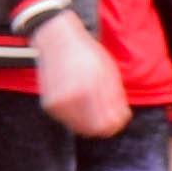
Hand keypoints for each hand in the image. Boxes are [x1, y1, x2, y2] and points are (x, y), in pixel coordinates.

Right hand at [29, 11, 128, 140]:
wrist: (57, 41)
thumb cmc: (86, 55)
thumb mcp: (108, 71)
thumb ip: (116, 97)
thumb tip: (121, 119)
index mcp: (93, 86)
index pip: (109, 123)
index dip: (116, 124)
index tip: (119, 118)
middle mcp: (74, 95)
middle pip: (94, 130)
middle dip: (104, 126)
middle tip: (108, 117)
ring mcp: (60, 101)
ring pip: (80, 128)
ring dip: (88, 121)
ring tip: (91, 104)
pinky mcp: (50, 104)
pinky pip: (67, 121)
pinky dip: (75, 115)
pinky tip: (77, 100)